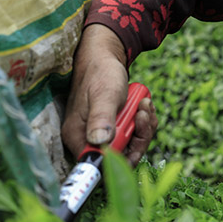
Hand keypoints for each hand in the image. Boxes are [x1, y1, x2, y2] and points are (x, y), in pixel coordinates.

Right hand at [61, 24, 157, 166]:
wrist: (103, 57)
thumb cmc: (100, 73)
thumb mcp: (104, 95)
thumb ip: (102, 118)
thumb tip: (100, 142)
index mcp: (78, 136)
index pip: (100, 164)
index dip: (122, 157)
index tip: (134, 136)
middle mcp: (87, 139)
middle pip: (120, 156)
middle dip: (139, 136)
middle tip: (143, 113)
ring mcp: (101, 134)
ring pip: (131, 145)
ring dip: (144, 126)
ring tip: (144, 105)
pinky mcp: (112, 127)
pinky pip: (133, 134)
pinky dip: (143, 122)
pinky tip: (144, 106)